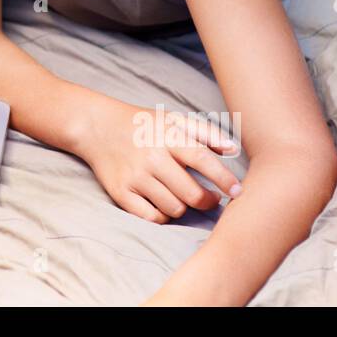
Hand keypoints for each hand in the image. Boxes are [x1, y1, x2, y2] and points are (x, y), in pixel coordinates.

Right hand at [72, 95, 241, 222]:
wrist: (98, 127)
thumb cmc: (142, 124)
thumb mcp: (173, 119)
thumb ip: (205, 132)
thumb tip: (233, 148)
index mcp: (168, 137)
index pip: (202, 160)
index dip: (223, 178)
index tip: (238, 191)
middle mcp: (152, 158)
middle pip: (191, 193)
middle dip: (207, 201)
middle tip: (211, 198)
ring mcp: (135, 177)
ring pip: (174, 208)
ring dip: (184, 207)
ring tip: (183, 197)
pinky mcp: (121, 193)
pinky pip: (152, 217)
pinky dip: (162, 215)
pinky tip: (164, 204)